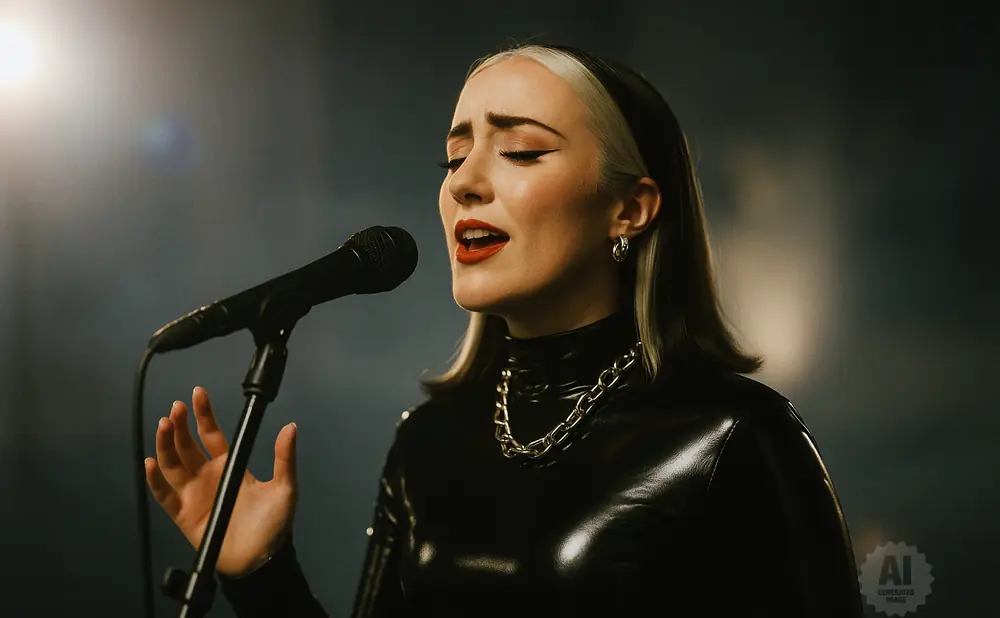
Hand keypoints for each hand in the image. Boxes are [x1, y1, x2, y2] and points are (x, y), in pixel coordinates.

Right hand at [144, 386, 298, 577]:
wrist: (260, 560)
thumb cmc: (274, 525)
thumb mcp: (284, 488)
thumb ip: (284, 458)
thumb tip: (291, 426)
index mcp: (230, 465)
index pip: (211, 434)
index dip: (203, 414)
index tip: (198, 394)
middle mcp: (208, 475)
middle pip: (187, 444)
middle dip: (180, 425)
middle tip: (176, 408)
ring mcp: (193, 493)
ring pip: (172, 463)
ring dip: (165, 444)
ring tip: (164, 425)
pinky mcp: (182, 513)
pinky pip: (164, 494)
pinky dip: (154, 479)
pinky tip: (151, 463)